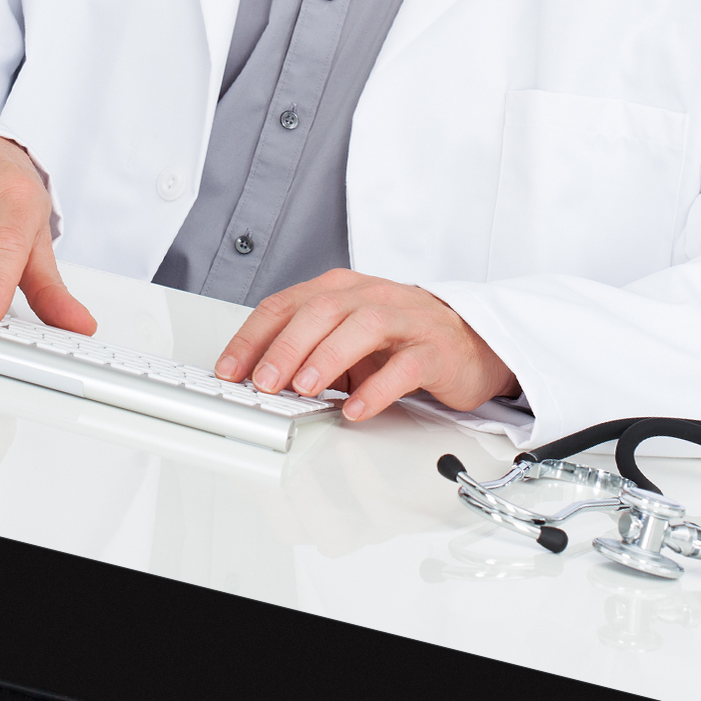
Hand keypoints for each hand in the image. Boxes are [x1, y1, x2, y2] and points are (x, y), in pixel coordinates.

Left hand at [216, 269, 515, 421]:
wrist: (471, 342)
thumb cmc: (401, 340)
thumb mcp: (344, 340)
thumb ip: (307, 352)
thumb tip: (259, 382)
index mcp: (342, 291)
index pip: (286, 305)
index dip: (253, 337)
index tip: (230, 370)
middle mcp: (372, 297)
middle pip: (322, 310)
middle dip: (287, 347)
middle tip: (264, 382)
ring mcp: (407, 320)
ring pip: (363, 327)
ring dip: (328, 358)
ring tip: (305, 389)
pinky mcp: (436, 350)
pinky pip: (405, 366)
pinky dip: (378, 389)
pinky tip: (357, 409)